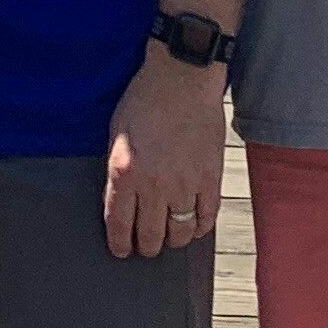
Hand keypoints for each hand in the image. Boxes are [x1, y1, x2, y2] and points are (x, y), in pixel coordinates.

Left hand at [102, 53, 227, 259]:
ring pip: (180, 234)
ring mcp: (186, 184)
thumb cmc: (144, 99)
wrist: (182, 77)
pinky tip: (194, 224)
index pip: (118, 225)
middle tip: (145, 245)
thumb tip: (119, 201)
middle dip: (145, 247)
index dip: (119, 245)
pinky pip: (207, 218)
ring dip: (173, 240)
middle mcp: (154, 185)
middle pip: (150, 237)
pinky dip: (200, 227)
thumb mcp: (116, 134)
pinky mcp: (211, 178)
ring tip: (170, 236)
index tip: (121, 250)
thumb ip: (117, 171)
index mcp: (125, 173)